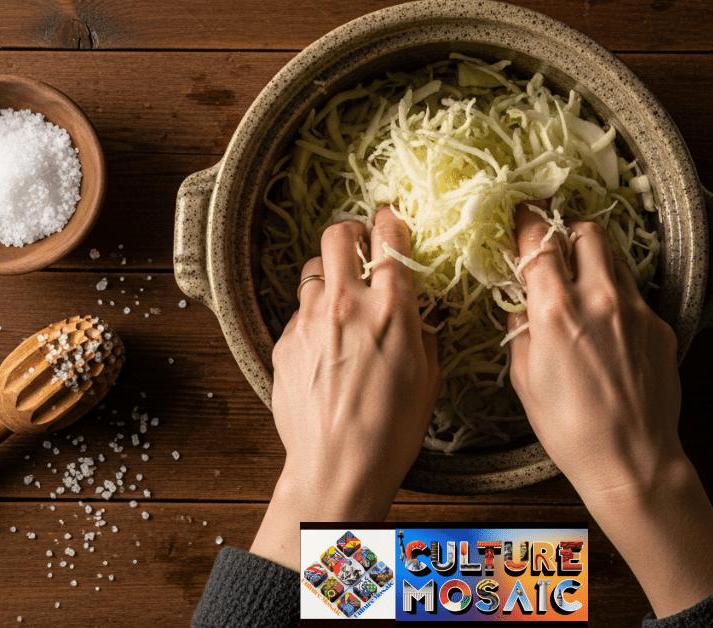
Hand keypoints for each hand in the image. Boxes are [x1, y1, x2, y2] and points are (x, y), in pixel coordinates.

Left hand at [250, 206, 439, 569]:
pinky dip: (312, 320)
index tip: (391, 223)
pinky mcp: (283, 342)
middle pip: (338, 234)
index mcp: (392, 307)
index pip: (389, 235)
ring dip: (329, 278)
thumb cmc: (391, 430)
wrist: (338, 467)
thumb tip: (420, 310)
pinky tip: (325, 349)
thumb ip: (423, 330)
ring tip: (341, 304)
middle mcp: (346, 304)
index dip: (390, 221)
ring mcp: (309, 321)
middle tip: (359, 247)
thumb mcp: (428, 376)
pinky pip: (298, 314)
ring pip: (312, 272)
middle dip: (350, 233)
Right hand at [506, 202, 681, 496]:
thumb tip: (521, 305)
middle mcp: (600, 299)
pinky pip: (636, 296)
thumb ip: (521, 330)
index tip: (523, 216)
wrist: (631, 459)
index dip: (528, 223)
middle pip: (587, 232)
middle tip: (557, 246)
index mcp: (556, 310)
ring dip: (596, 261)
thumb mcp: (525, 378)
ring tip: (584, 286)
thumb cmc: (569, 429)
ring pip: (616, 259)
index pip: (540, 242)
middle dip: (568, 232)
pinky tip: (610, 329)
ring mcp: (637, 310)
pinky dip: (618, 299)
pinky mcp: (661, 326)